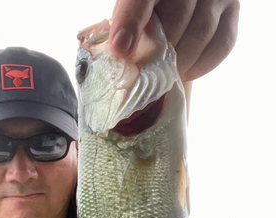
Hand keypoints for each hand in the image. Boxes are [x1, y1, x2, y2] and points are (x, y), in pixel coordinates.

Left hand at [109, 0, 239, 80]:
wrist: (179, 1)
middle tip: (147, 73)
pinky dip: (203, 65)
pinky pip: (223, 43)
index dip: (131, 21)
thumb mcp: (132, 7)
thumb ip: (127, 22)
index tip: (122, 48)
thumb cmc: (147, 10)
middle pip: (175, 19)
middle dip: (159, 53)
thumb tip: (121, 51)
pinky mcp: (233, 7)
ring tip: (166, 75)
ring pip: (200, 33)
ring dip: (181, 63)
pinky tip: (186, 72)